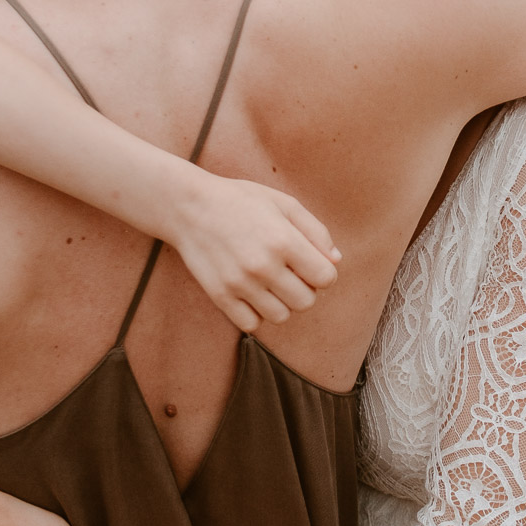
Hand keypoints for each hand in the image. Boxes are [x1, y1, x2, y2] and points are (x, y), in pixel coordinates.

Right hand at [169, 173, 339, 332]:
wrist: (189, 206)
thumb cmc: (241, 201)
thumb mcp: (283, 204)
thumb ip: (315, 231)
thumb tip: (335, 261)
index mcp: (284, 240)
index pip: (326, 278)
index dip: (323, 272)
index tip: (310, 263)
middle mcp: (263, 266)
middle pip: (306, 302)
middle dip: (304, 289)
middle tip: (290, 273)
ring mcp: (240, 284)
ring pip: (281, 317)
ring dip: (281, 303)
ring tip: (270, 283)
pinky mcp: (220, 296)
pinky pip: (252, 324)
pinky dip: (256, 314)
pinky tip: (251, 293)